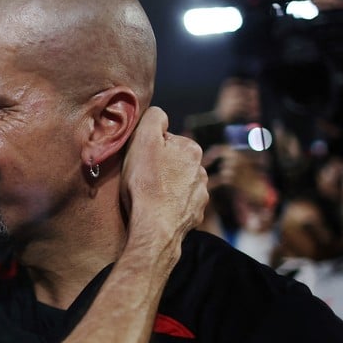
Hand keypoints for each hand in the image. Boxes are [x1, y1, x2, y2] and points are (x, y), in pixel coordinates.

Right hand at [121, 107, 207, 239]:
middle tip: (141, 178)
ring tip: (149, 196)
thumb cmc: (146, 184)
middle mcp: (201, 170)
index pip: (166, 140)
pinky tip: (157, 209)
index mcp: (191, 149)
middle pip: (173, 162)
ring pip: (178, 183)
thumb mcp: (143, 140)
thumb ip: (153, 118)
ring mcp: (200, 195)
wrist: (155, 227)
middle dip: (160, 168)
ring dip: (166, 187)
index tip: (140, 160)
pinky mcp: (195, 214)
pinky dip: (170, 205)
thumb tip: (159, 114)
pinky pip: (180, 204)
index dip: (149, 149)